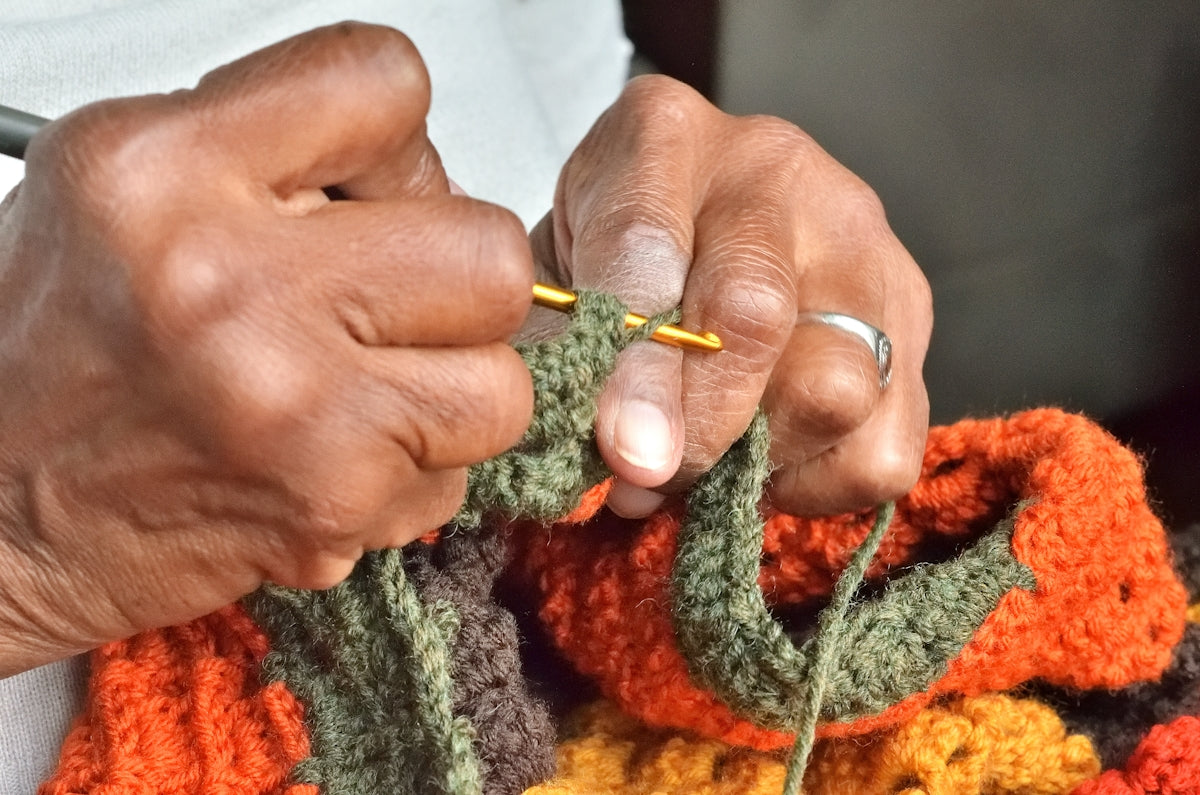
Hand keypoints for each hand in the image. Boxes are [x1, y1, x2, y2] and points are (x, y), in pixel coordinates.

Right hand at [0, 23, 533, 675]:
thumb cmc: (49, 352)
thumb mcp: (123, 188)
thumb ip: (274, 150)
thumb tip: (423, 176)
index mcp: (161, 173)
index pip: (387, 83)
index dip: (401, 145)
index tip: (375, 191)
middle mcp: (230, 285)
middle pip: (489, 247)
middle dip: (458, 278)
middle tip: (393, 303)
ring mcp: (292, 406)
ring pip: (502, 380)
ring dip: (452, 388)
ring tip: (365, 390)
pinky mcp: (328, 506)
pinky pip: (457, 476)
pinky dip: (412, 473)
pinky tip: (330, 459)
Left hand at [529, 75, 931, 517]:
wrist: (689, 234)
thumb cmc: (604, 262)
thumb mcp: (556, 282)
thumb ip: (567, 355)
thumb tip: (625, 469)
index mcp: (662, 137)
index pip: (648, 247)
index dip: (635, 367)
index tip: (624, 453)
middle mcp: (772, 171)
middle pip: (754, 313)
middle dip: (699, 425)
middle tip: (654, 476)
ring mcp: (858, 238)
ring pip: (835, 385)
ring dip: (761, 456)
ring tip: (711, 462)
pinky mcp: (910, 314)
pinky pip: (884, 445)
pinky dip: (820, 482)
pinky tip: (769, 457)